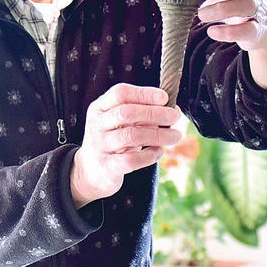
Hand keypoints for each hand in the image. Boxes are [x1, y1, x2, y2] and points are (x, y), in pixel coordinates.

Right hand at [70, 84, 182, 207]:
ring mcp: (100, 146)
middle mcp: (96, 124)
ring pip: (130, 136)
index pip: (120, 93)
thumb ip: (140, 113)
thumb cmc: (112, 141)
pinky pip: (131, 160)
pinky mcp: (107, 167)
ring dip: (158, 134)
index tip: (165, 97)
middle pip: (125, 113)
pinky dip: (149, 155)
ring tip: (175, 135)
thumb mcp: (118, 123)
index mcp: (99, 108)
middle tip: (175, 116)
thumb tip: (172, 109)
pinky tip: (159, 152)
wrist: (90, 172)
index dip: (144, 93)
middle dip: (154, 113)